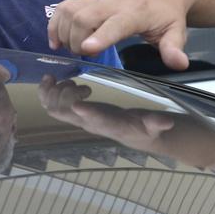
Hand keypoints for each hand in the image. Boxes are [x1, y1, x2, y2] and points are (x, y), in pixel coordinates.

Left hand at [38, 76, 174, 149]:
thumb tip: (167, 121)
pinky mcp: (74, 113)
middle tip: (78, 83)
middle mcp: (89, 123)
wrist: (134, 135)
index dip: (87, 114)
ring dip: (52, 93)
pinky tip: (51, 78)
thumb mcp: (154, 126)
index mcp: (109, 124)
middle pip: (66, 114)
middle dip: (65, 96)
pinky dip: (47, 92)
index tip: (79, 104)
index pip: (96, 121)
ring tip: (60, 78)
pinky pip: (52, 105)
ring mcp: (79, 119)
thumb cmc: (143, 128)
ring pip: (54, 109)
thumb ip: (157, 123)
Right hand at [48, 0, 192, 69]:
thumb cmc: (166, 11)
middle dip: (76, 40)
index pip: (115, 24)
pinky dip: (56, 24)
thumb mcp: (176, 31)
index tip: (87, 49)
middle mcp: (113, 2)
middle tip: (84, 55)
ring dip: (63, 32)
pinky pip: (64, 7)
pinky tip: (57, 40)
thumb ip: (173, 48)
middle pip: (83, 17)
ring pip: (70, 10)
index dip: (100, 36)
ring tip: (70, 48)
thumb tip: (179, 63)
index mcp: (136, 12)